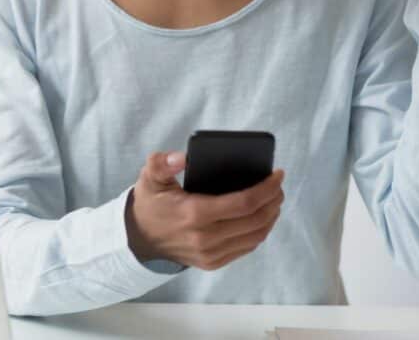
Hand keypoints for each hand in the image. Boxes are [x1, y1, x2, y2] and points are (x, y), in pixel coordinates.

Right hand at [125, 151, 284, 270]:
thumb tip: (183, 157)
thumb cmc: (151, 203)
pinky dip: (260, 231)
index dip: (266, 189)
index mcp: (194, 214)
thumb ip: (162, 162)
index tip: (277, 175)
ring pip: (255, 236)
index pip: (243, 203)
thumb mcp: (150, 177)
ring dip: (270, 217)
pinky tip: (263, 217)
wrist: (139, 238)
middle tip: (278, 185)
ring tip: (275, 199)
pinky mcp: (213, 262)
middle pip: (255, 220)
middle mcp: (205, 238)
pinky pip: (246, 248)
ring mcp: (210, 254)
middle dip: (273, 200)